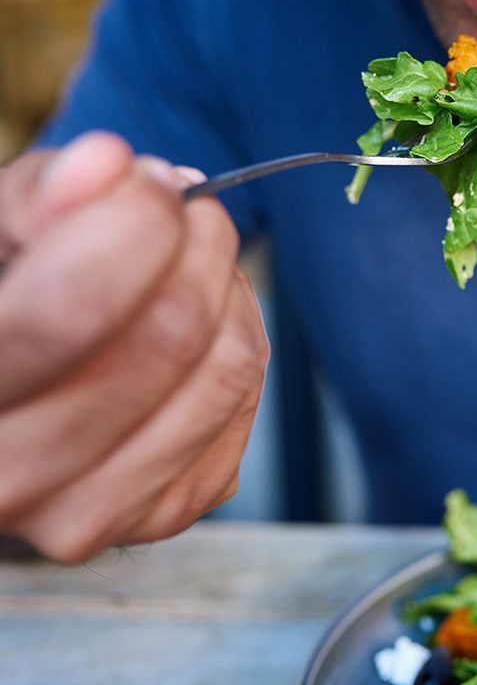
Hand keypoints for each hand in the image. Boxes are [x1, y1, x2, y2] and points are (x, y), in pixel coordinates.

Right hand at [0, 132, 267, 562]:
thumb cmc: (2, 299)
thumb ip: (39, 196)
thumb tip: (109, 166)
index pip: (70, 310)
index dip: (134, 225)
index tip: (151, 184)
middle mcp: (8, 477)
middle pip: (169, 338)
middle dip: (200, 247)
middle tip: (196, 214)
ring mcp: (84, 515)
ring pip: (225, 374)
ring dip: (233, 294)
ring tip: (202, 263)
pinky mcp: (156, 518)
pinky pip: (244, 412)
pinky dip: (241, 348)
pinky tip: (205, 327)